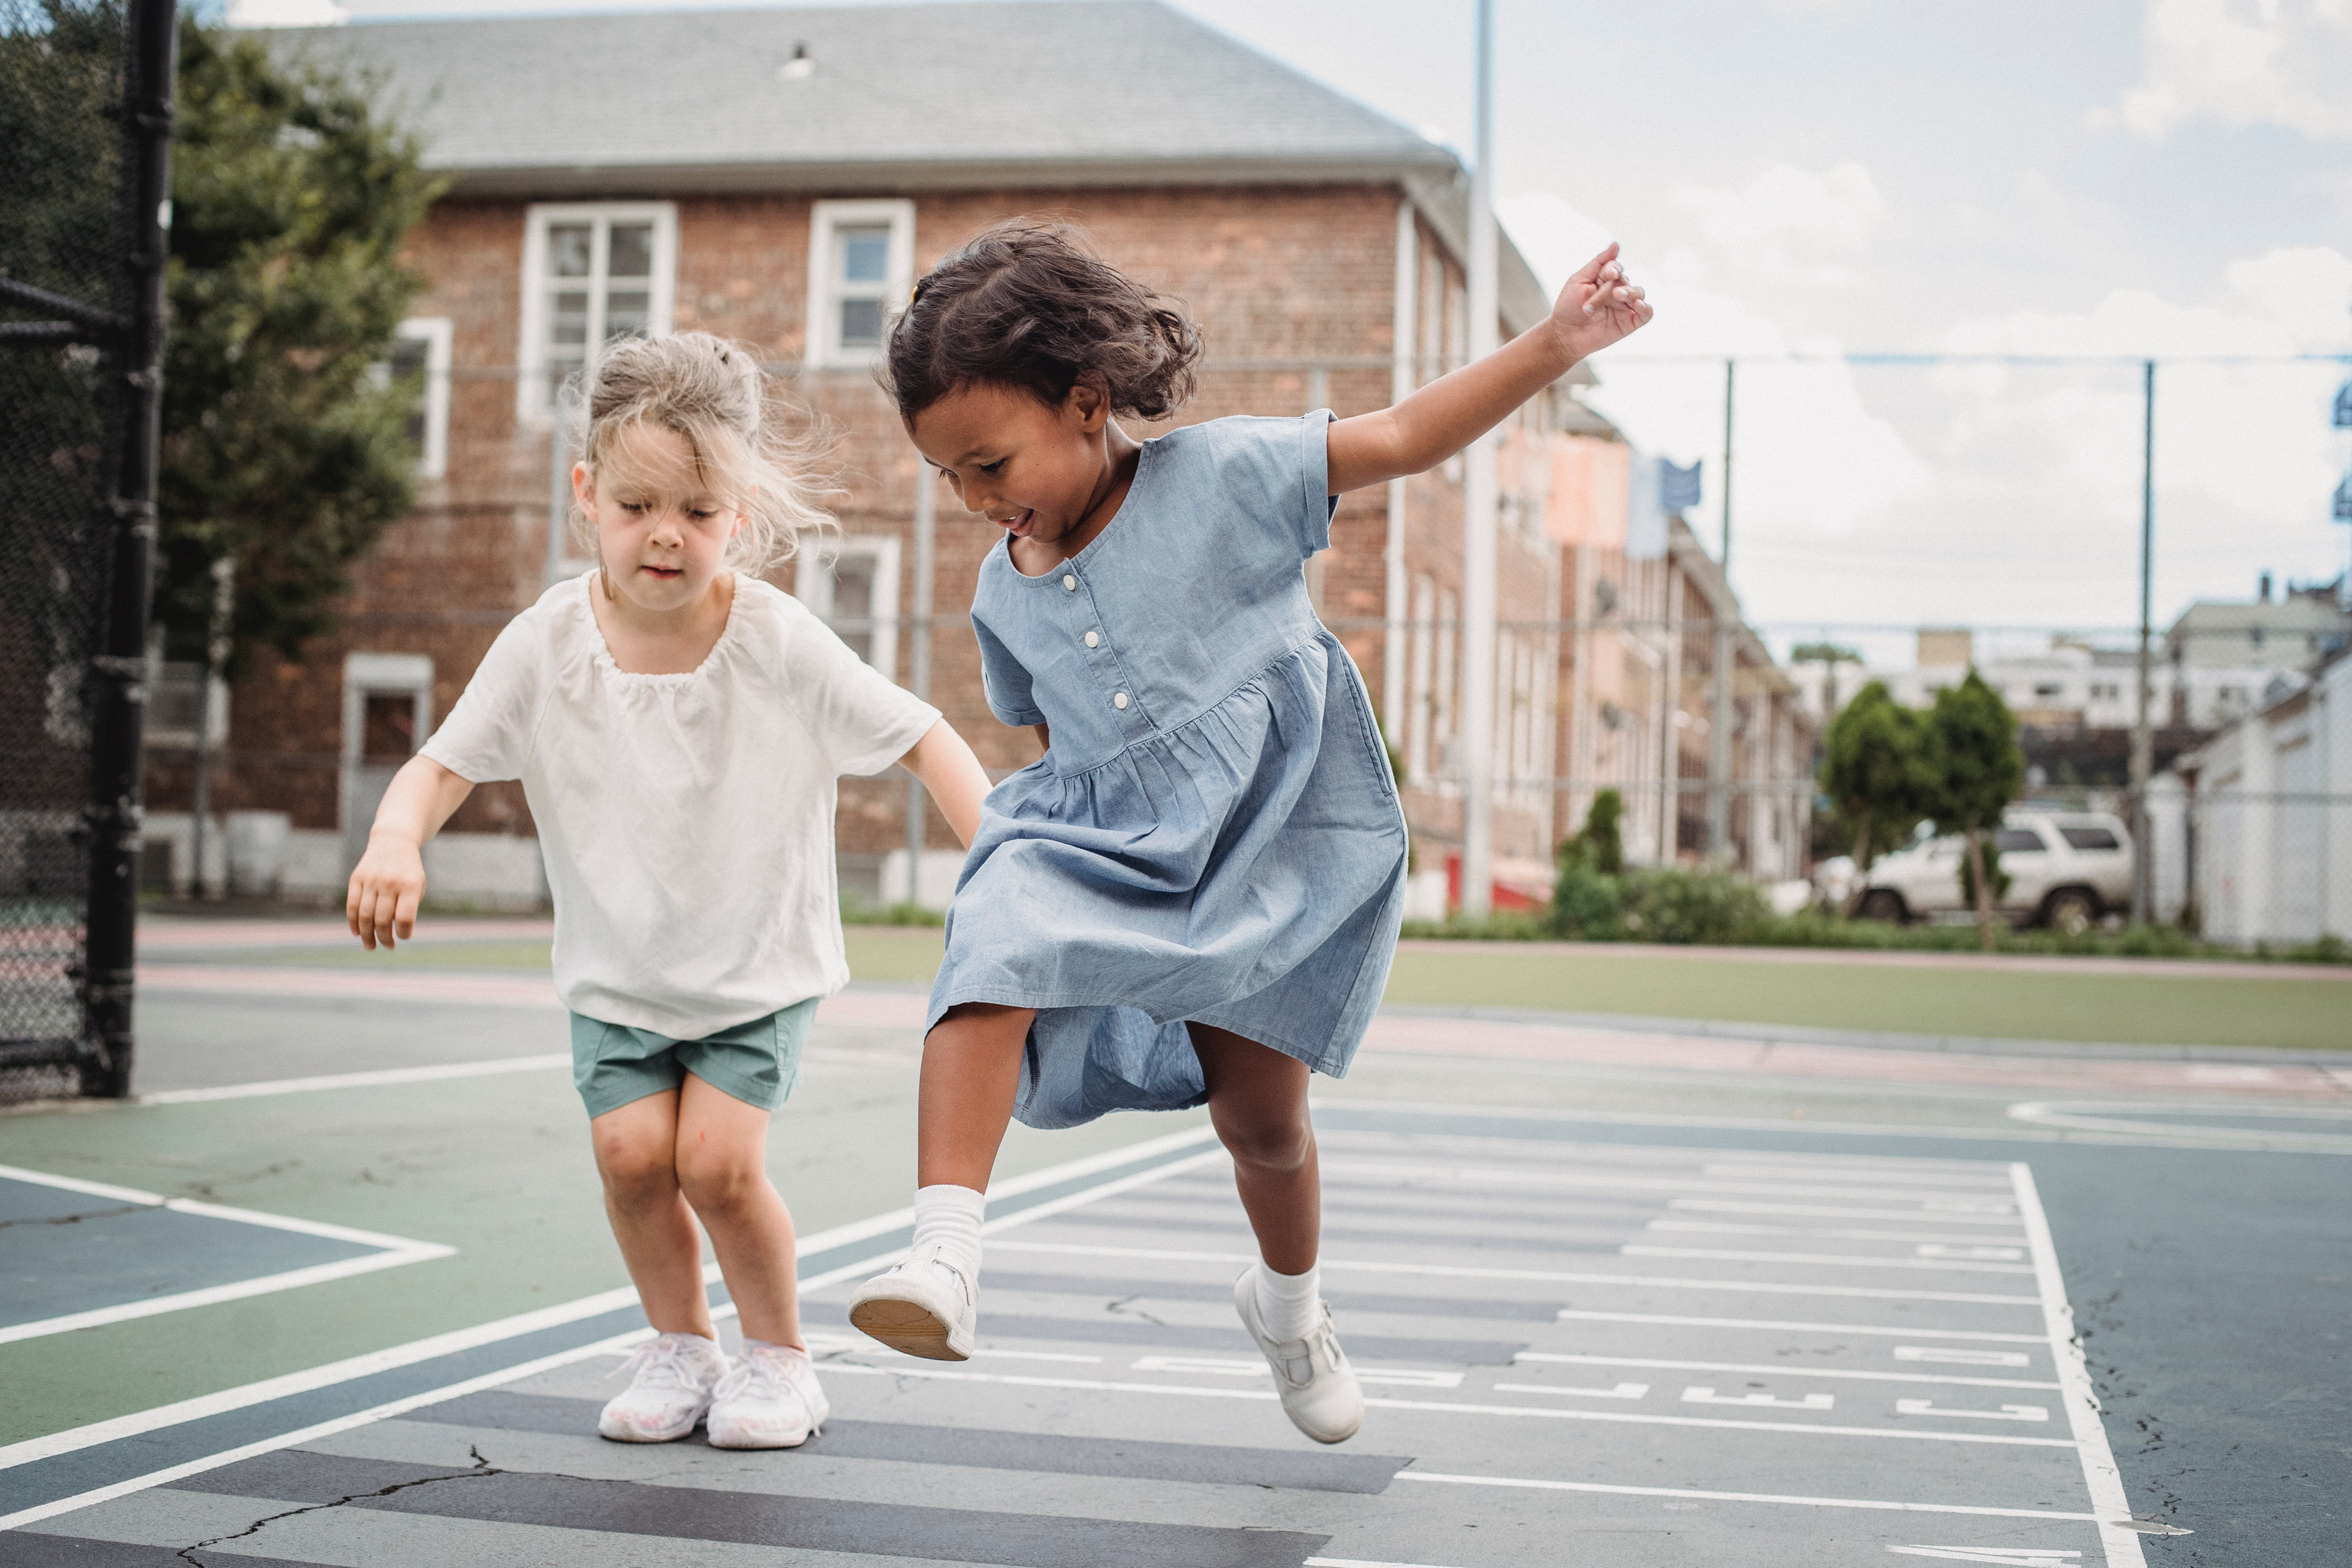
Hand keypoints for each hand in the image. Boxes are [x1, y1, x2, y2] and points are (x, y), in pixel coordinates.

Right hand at [347, 831, 425, 949]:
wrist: (393, 841)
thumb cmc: (409, 870)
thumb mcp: (417, 885)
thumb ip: (408, 907)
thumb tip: (394, 931)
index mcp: (409, 885)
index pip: (404, 918)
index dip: (404, 933)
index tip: (404, 937)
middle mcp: (389, 883)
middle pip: (382, 920)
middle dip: (385, 938)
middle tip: (388, 947)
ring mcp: (371, 880)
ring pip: (365, 916)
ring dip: (367, 936)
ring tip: (371, 946)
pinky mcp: (356, 879)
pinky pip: (352, 905)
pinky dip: (353, 922)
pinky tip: (357, 933)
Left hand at [1548, 243, 1652, 362]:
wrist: (1564, 335)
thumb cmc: (1567, 307)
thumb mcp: (1578, 280)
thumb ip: (1598, 262)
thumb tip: (1616, 244)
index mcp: (1605, 279)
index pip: (1616, 267)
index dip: (1613, 269)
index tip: (1607, 274)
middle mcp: (1617, 291)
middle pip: (1624, 281)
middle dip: (1610, 288)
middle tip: (1595, 301)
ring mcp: (1625, 307)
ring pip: (1639, 293)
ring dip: (1630, 292)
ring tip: (1618, 296)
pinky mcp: (1629, 323)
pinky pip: (1646, 313)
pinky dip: (1646, 308)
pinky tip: (1639, 305)